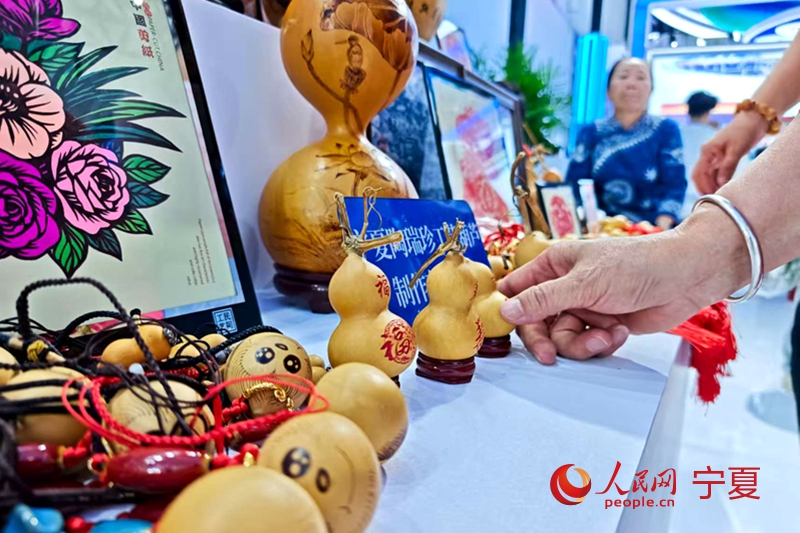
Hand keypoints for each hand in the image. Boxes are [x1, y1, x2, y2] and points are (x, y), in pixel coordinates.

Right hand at [498, 215, 746, 363]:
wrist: (686, 278)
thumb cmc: (636, 266)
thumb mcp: (584, 284)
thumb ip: (543, 300)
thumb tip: (505, 311)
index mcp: (554, 265)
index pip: (516, 290)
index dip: (509, 310)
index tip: (506, 331)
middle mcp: (565, 286)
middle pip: (537, 323)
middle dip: (547, 340)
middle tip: (550, 356)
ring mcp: (585, 307)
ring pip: (563, 338)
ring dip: (583, 343)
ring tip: (606, 335)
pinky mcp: (603, 324)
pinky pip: (587, 344)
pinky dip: (602, 342)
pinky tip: (620, 331)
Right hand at [692, 112, 765, 194]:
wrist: (754, 120)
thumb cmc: (744, 131)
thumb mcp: (736, 149)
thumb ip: (728, 166)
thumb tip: (721, 183)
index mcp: (707, 151)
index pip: (699, 173)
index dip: (703, 186)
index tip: (712, 196)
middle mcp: (707, 155)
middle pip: (699, 176)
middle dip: (704, 188)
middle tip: (714, 199)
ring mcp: (713, 157)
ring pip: (707, 176)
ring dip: (711, 186)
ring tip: (720, 196)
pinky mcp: (721, 158)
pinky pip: (715, 173)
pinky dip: (717, 181)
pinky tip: (723, 188)